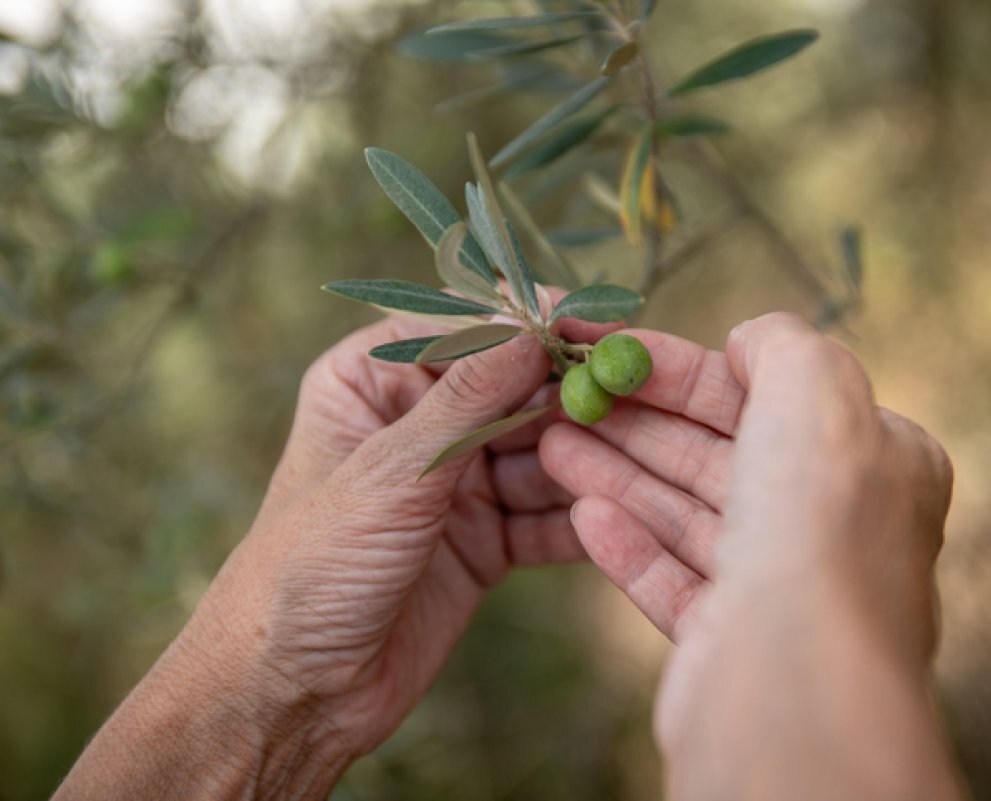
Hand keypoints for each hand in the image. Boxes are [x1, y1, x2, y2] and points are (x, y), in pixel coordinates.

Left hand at [56, 312, 583, 798]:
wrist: (294, 693)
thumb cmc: (312, 565)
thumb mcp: (392, 470)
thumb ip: (469, 400)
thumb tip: (534, 331)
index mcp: (372, 381)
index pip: (465, 331)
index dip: (530, 324)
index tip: (593, 320)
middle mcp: (419, 424)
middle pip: (515, 389)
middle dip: (568, 393)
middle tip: (631, 392)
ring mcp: (456, 485)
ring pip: (540, 452)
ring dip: (583, 455)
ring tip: (636, 452)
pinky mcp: (485, 542)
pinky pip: (545, 515)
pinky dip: (578, 513)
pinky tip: (619, 510)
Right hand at [539, 312, 960, 799]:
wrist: (797, 678)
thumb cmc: (818, 520)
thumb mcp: (817, 390)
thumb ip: (783, 345)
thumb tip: (749, 340)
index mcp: (880, 461)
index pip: (771, 397)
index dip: (686, 370)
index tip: (615, 352)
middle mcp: (838, 525)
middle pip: (722, 456)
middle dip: (641, 425)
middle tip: (568, 400)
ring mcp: (785, 588)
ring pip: (692, 517)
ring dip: (622, 477)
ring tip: (553, 448)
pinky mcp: (734, 642)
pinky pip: (675, 580)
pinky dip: (630, 545)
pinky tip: (585, 515)